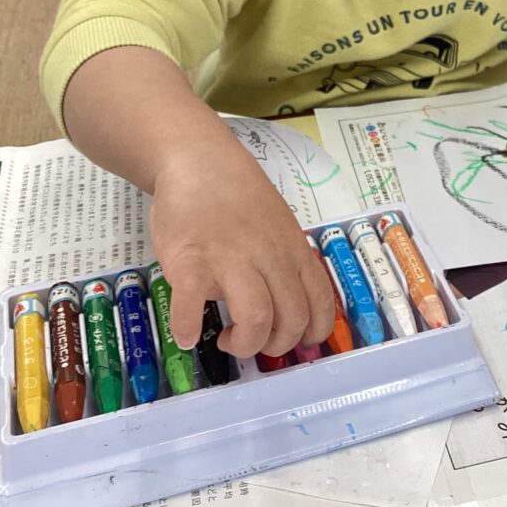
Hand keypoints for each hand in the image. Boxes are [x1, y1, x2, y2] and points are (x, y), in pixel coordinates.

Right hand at [149, 144, 333, 357]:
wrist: (199, 160)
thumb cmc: (238, 195)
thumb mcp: (279, 224)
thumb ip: (285, 260)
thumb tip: (287, 300)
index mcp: (293, 250)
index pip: (319, 303)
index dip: (311, 333)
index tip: (293, 341)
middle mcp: (269, 257)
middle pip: (291, 319)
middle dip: (274, 345)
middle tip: (252, 339)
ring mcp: (231, 259)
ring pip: (257, 319)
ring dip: (243, 344)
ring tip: (226, 337)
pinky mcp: (191, 260)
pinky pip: (192, 306)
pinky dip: (188, 328)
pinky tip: (186, 333)